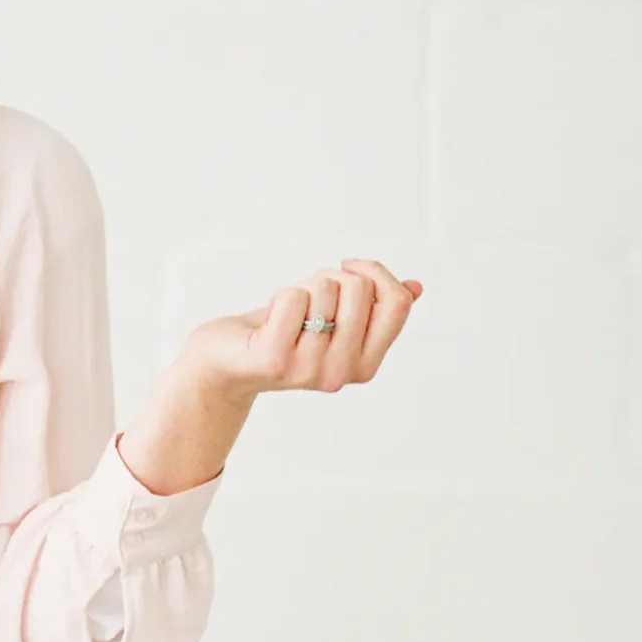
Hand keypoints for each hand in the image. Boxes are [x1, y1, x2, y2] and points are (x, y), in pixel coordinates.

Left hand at [184, 259, 422, 405]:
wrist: (225, 362)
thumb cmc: (282, 332)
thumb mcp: (335, 318)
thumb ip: (375, 307)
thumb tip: (416, 288)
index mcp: (366, 365)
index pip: (396, 302)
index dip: (374, 271)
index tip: (349, 267)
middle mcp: (342, 374)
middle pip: (359, 288)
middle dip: (329, 278)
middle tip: (305, 300)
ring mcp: (309, 370)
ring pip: (324, 289)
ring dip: (302, 288)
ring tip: (285, 314)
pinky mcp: (276, 361)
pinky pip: (293, 298)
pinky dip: (279, 296)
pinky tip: (267, 321)